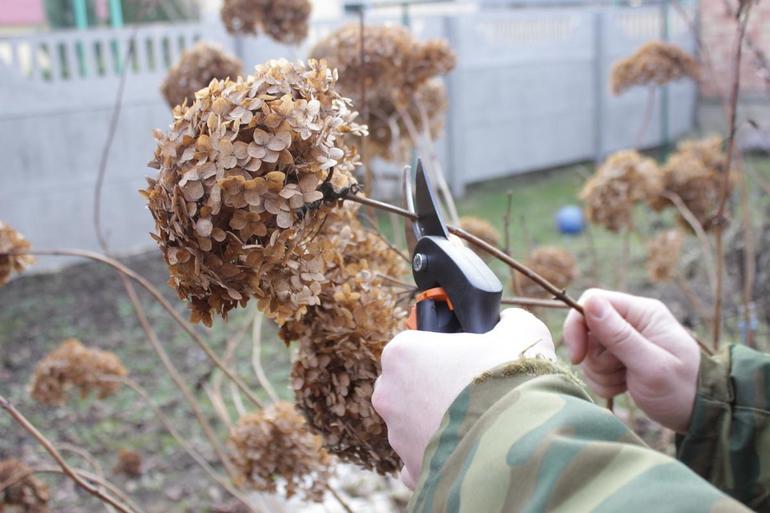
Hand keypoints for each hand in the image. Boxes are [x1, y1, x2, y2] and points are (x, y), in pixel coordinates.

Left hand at [372, 308, 554, 488]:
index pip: (417, 344)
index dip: (446, 349)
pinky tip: (467, 452)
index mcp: (403, 352)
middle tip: (478, 390)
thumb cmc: (512, 379)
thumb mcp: (522, 332)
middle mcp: (389, 393)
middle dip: (439, 387)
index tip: (471, 357)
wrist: (521, 442)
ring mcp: (397, 435)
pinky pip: (420, 461)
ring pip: (415, 423)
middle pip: (412, 384)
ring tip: (481, 422)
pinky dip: (439, 458)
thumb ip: (511, 321)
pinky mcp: (412, 470)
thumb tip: (509, 323)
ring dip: (441, 422)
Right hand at [563, 289, 700, 432]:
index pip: (593, 301)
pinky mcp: (619, 358)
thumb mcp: (650, 365)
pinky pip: (594, 367)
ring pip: (589, 351)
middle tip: (619, 373)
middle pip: (587, 329)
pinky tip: (624, 387)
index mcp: (642, 312)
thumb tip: (590, 302)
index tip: (578, 357)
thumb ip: (619, 335)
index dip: (577, 326)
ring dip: (600, 373)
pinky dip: (603, 381)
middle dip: (594, 357)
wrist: (699, 415)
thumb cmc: (681, 389)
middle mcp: (631, 320)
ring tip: (625, 382)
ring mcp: (624, 340)